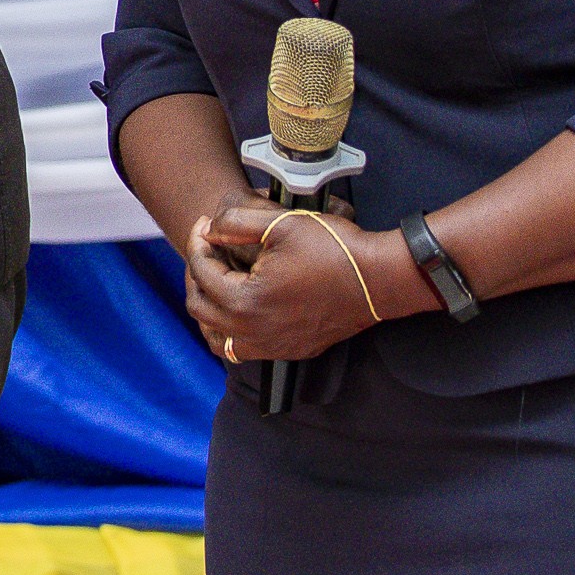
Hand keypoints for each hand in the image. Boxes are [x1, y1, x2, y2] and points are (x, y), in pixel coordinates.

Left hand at [185, 200, 407, 365]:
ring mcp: (273, 346)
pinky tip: (241, 306)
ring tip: (217, 281)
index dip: (197, 242)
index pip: (201, 272)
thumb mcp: (279, 223)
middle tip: (208, 250)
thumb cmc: (333, 250)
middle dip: (196, 275)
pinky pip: (244, 349)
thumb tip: (210, 230)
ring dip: (210, 309)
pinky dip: (233, 330)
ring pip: (218, 338)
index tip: (205, 226)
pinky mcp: (290, 350)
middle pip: (199, 307)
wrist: (378, 280)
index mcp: (246, 301)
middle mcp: (254, 332)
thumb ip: (235, 223)